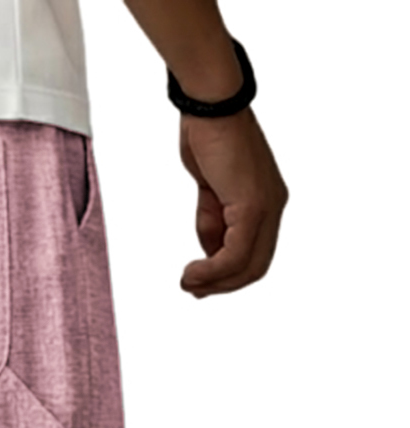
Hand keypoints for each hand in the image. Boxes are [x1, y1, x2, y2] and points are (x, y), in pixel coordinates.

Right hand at [178, 107, 288, 296]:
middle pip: (255, 267)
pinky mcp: (252, 206)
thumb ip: (213, 222)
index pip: (255, 254)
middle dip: (222, 285)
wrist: (212, 105)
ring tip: (188, 282)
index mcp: (266, 201)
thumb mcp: (209, 191)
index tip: (199, 282)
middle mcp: (273, 206)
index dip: (228, 276)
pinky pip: (235, 253)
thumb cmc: (209, 136)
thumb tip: (209, 253)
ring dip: (215, 281)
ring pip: (246, 265)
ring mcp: (266, 206)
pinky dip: (212, 270)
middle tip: (193, 289)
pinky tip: (192, 272)